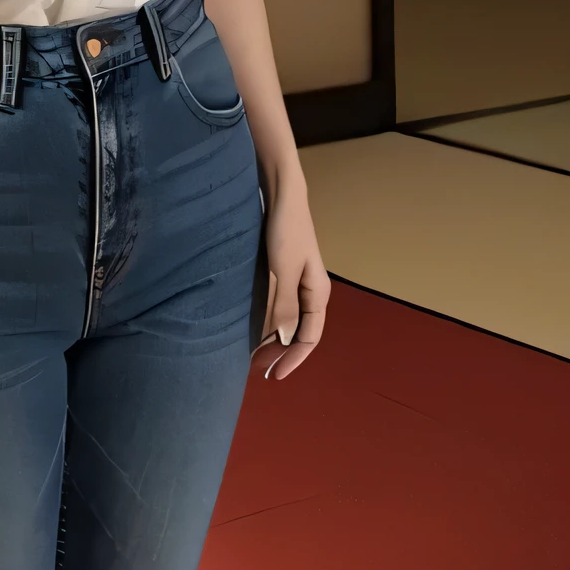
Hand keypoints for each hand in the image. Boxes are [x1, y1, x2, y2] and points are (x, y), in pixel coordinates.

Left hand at [256, 178, 329, 380]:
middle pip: (299, 332)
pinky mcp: (281, 271)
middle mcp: (309, 291)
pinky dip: (267, 320)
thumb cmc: (285, 230)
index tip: (273, 376)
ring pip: (287, 320)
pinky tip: (252, 325)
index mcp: (317, 293)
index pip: (309, 338)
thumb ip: (284, 305)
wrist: (282, 193)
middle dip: (281, 353)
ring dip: (273, 339)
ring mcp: (296, 281)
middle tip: (258, 370)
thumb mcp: (283, 270)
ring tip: (253, 354)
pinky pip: (277, 304)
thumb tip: (283, 339)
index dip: (293, 359)